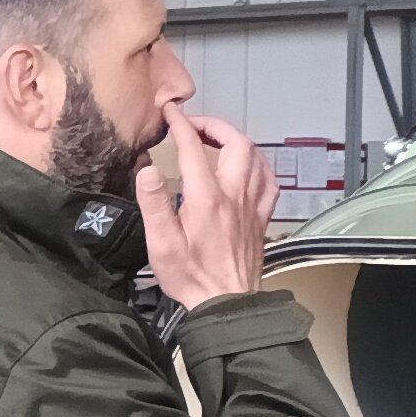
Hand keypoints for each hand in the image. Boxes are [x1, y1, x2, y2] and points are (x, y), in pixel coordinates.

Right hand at [138, 102, 276, 307]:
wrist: (227, 303)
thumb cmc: (191, 276)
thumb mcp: (160, 243)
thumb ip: (154, 203)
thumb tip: (147, 168)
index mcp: (206, 199)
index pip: (194, 148)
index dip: (181, 125)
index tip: (169, 113)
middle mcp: (234, 196)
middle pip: (235, 143)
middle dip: (214, 125)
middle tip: (193, 125)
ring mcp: (251, 205)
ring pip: (256, 157)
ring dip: (237, 140)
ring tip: (217, 140)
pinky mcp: (261, 217)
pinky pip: (268, 179)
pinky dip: (257, 163)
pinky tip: (247, 166)